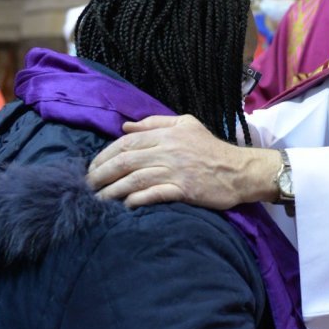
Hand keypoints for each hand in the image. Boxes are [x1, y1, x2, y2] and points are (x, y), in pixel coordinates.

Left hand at [87, 113, 281, 209]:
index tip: (92, 168)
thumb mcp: (186, 125)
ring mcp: (176, 171)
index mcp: (167, 133)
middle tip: (88, 186)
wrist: (241, 171)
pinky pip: (154, 194)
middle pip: (125, 161)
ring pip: (135, 179)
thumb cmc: (212, 148)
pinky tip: (125, 205)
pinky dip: (136, 200)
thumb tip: (124, 126)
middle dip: (101, 174)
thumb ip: (154, 123)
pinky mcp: (184, 190)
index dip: (104, 155)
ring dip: (112, 191)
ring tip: (98, 200)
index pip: (126, 142)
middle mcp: (168, 150)